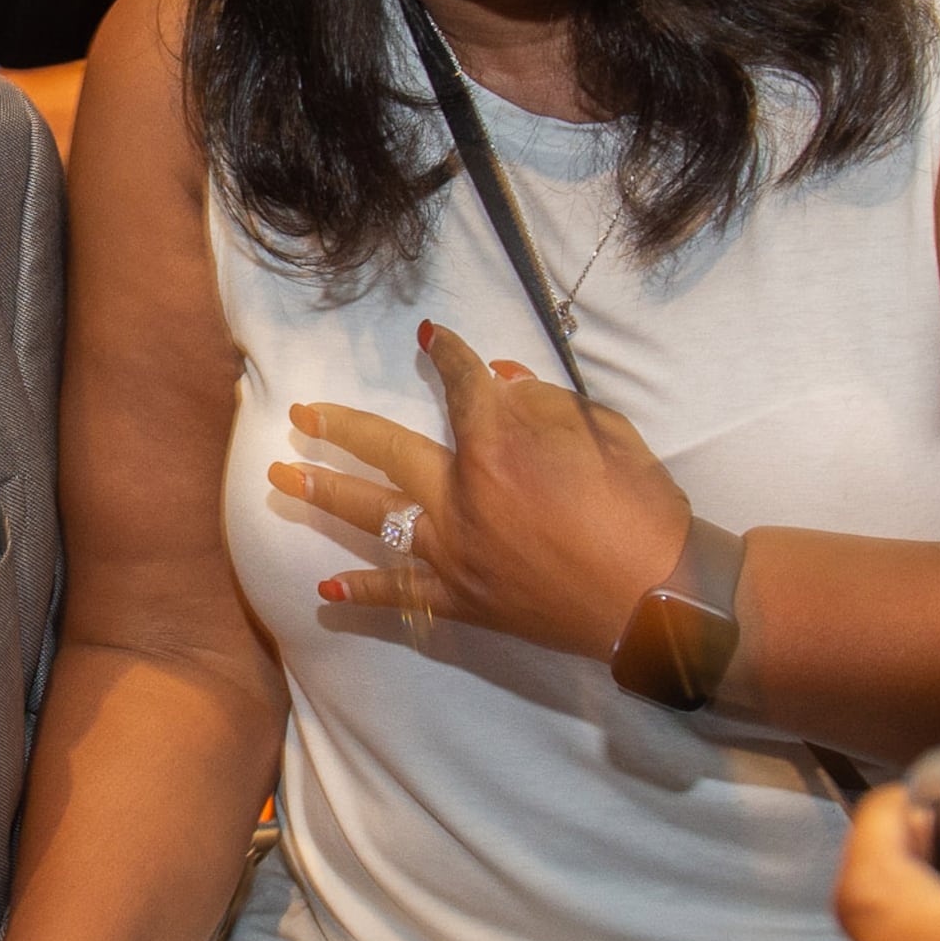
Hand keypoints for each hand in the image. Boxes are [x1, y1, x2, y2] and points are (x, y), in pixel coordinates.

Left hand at [269, 319, 691, 661]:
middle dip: (340, 427)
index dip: (446, 357)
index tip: (427, 338)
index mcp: (498, 446)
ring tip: (279, 478)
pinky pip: (401, 595)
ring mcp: (455, 554)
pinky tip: (324, 588)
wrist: (660, 602)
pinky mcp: (464, 601)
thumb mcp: (604, 434)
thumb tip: (499, 380)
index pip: (461, 386)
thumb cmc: (643, 511)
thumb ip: (544, 403)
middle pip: (387, 451)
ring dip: (322, 494)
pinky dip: (362, 592)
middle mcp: (461, 498)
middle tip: (301, 414)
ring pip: (373, 517)